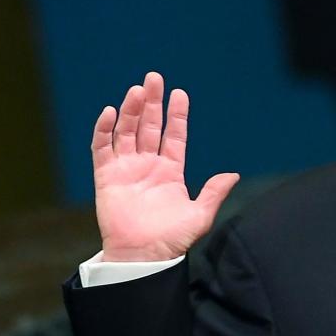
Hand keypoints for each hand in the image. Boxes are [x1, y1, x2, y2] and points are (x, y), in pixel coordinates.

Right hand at [92, 72, 238, 261]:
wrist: (143, 257)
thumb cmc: (171, 240)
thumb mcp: (199, 214)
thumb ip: (213, 192)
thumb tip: (232, 175)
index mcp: (171, 171)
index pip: (174, 135)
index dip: (176, 115)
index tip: (180, 94)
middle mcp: (148, 165)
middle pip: (149, 126)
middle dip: (152, 102)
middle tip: (154, 78)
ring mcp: (126, 169)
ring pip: (127, 131)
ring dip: (131, 110)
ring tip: (137, 90)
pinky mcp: (106, 176)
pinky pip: (102, 148)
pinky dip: (104, 129)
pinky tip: (110, 112)